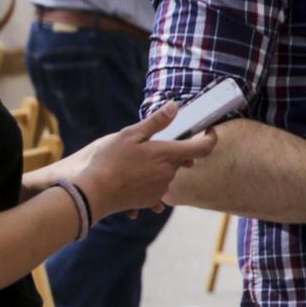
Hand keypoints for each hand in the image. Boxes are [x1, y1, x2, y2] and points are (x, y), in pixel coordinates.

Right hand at [71, 103, 218, 219]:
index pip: (203, 147)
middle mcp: (169, 172)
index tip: (209, 131)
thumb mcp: (130, 135)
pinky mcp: (151, 200)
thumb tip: (174, 106)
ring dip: (158, 166)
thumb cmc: (110, 161)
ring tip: (132, 164)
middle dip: (172, 151)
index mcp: (167, 154)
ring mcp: (161, 188)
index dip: (211, 138)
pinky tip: (131, 178)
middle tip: (149, 146)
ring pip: (168, 172)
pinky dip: (149, 180)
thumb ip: (155, 122)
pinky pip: (157, 187)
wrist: (94, 193)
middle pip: (181, 159)